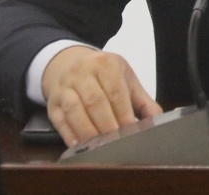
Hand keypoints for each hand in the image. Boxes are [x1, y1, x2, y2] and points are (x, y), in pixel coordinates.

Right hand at [42, 46, 161, 146]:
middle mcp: (82, 73)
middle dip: (107, 125)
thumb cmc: (101, 73)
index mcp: (105, 65)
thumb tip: (156, 121)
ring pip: (74, 111)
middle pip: (95, 102)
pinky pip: (59, 120)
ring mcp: (65, 88)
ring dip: (88, 131)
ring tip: (100, 147)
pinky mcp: (52, 103)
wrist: (68, 62)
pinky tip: (79, 145)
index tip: (131, 132)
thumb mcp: (124, 78)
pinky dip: (69, 135)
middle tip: (117, 143)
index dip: (123, 114)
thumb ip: (143, 101)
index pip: (115, 92)